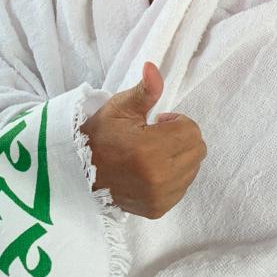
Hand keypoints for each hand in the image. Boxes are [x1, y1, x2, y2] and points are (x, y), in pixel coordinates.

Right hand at [80, 62, 206, 218]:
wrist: (79, 173)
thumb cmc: (101, 136)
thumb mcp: (119, 108)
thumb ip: (145, 90)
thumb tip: (153, 67)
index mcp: (150, 149)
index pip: (191, 131)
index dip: (177, 121)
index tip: (158, 121)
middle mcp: (159, 177)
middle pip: (198, 150)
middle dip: (182, 138)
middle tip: (158, 136)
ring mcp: (160, 196)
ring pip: (193, 169)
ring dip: (180, 157)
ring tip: (153, 153)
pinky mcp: (158, 209)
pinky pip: (183, 187)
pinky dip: (174, 176)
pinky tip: (152, 170)